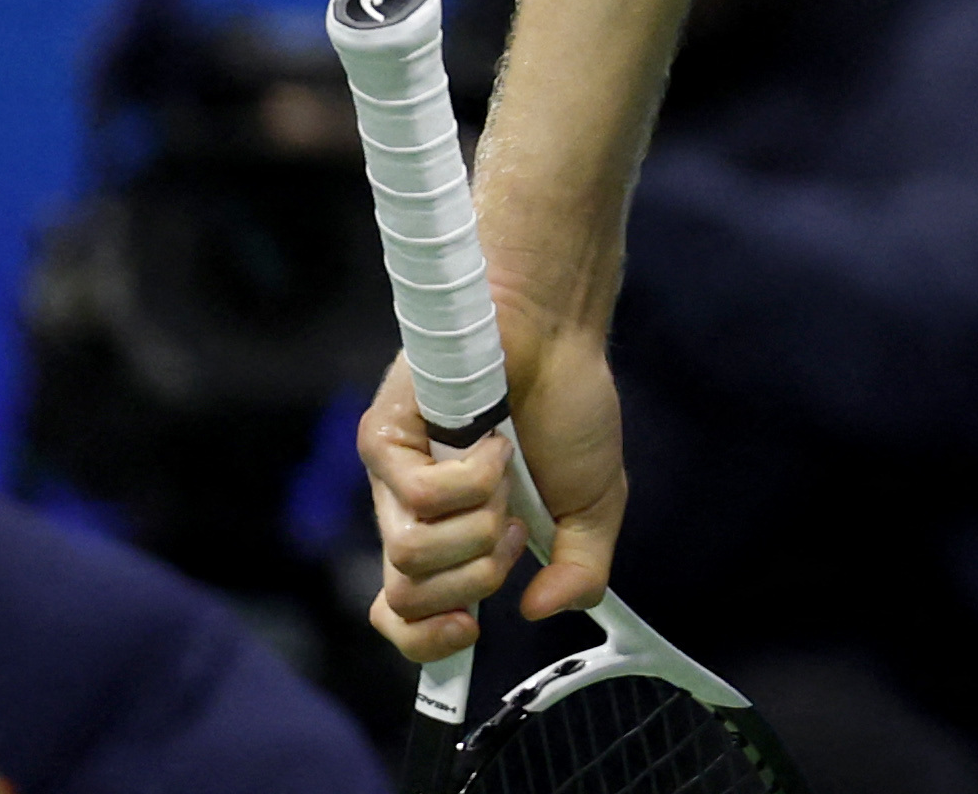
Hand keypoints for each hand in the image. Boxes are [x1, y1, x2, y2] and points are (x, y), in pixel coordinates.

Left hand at [359, 316, 628, 658]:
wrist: (558, 335)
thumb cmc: (570, 408)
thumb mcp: (594, 507)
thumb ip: (581, 569)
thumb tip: (538, 611)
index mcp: (451, 541)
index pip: (404, 620)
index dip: (428, 642)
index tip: (471, 627)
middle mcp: (411, 517)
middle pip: (408, 600)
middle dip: (476, 577)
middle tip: (510, 528)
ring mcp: (392, 479)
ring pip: (412, 556)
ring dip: (479, 525)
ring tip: (504, 476)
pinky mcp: (383, 440)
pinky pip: (422, 498)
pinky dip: (477, 477)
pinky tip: (495, 442)